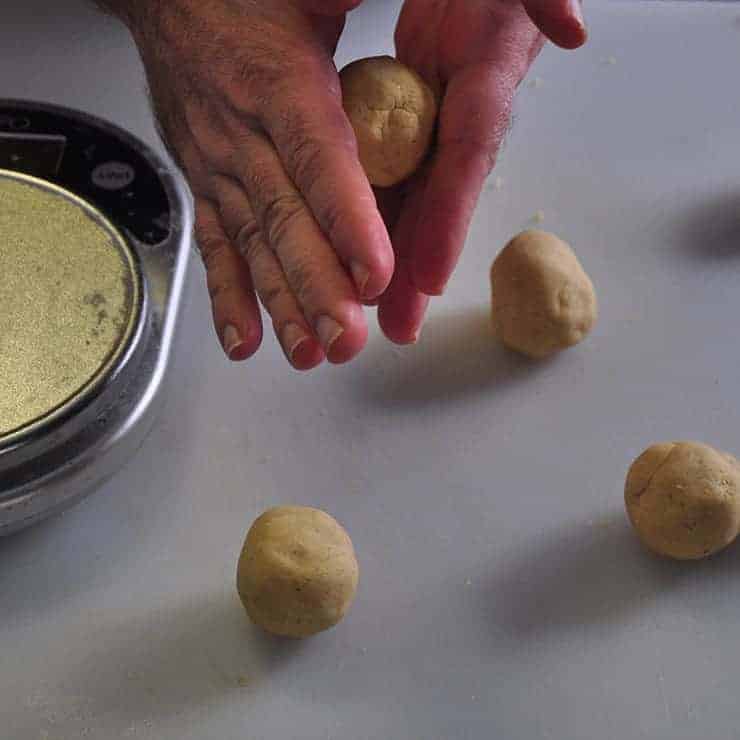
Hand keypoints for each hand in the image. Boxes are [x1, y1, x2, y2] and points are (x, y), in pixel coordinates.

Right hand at [115, 0, 393, 368]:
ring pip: (252, 244)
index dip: (345, 219)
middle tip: (344, 339)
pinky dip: (228, 297)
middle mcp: (244, 136)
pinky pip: (214, 247)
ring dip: (279, 306)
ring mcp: (220, 167)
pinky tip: (245, 341)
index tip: (375, 275)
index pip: (317, 158)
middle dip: (316, 286)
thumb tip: (393, 1)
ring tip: (307, 355)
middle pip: (284, 219)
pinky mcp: (207, 186)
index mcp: (280, 83)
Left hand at [377, 0, 586, 343]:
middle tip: (399, 329)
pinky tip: (354, 261)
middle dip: (419, 269)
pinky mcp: (407, 127)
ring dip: (396, 262)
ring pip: (411, 203)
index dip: (450, 218)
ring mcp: (433, 128)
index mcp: (485, 81)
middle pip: (438, 203)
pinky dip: (374, 223)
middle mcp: (462, 119)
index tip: (431, 278)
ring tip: (378, 319)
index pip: (466, 158)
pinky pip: (389, 179)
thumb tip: (574, 31)